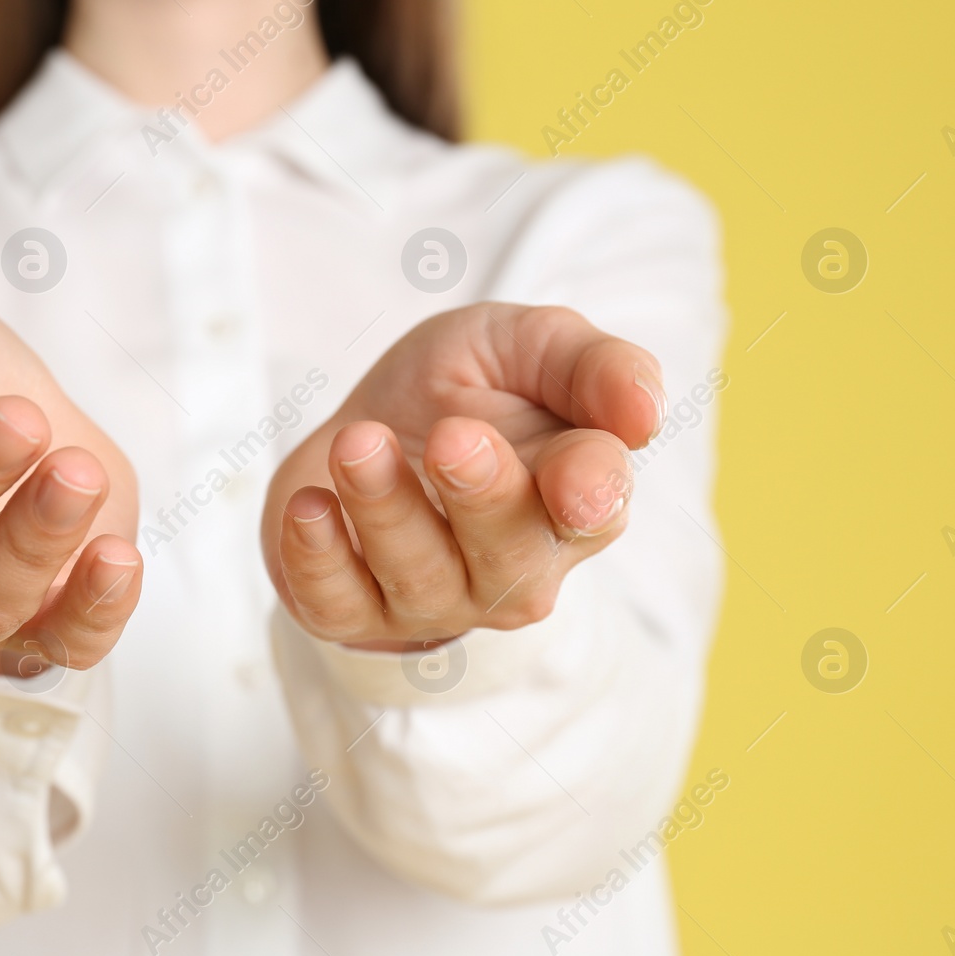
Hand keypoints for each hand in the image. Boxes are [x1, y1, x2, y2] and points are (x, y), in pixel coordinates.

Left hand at [262, 303, 663, 648]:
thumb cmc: (468, 390)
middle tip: (451, 437)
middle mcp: (514, 566)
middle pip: (511, 561)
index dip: (587, 492)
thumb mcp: (531, 346)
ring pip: (419, 578)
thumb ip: (596, 368)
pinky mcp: (353, 609)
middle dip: (482, 500)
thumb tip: (646, 414)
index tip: (572, 477)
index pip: (596, 507)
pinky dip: (318, 560)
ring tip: (357, 444)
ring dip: (386, 510)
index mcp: (575, 498)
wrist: (370, 424)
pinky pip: (338, 607)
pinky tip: (308, 504)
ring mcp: (434, 598)